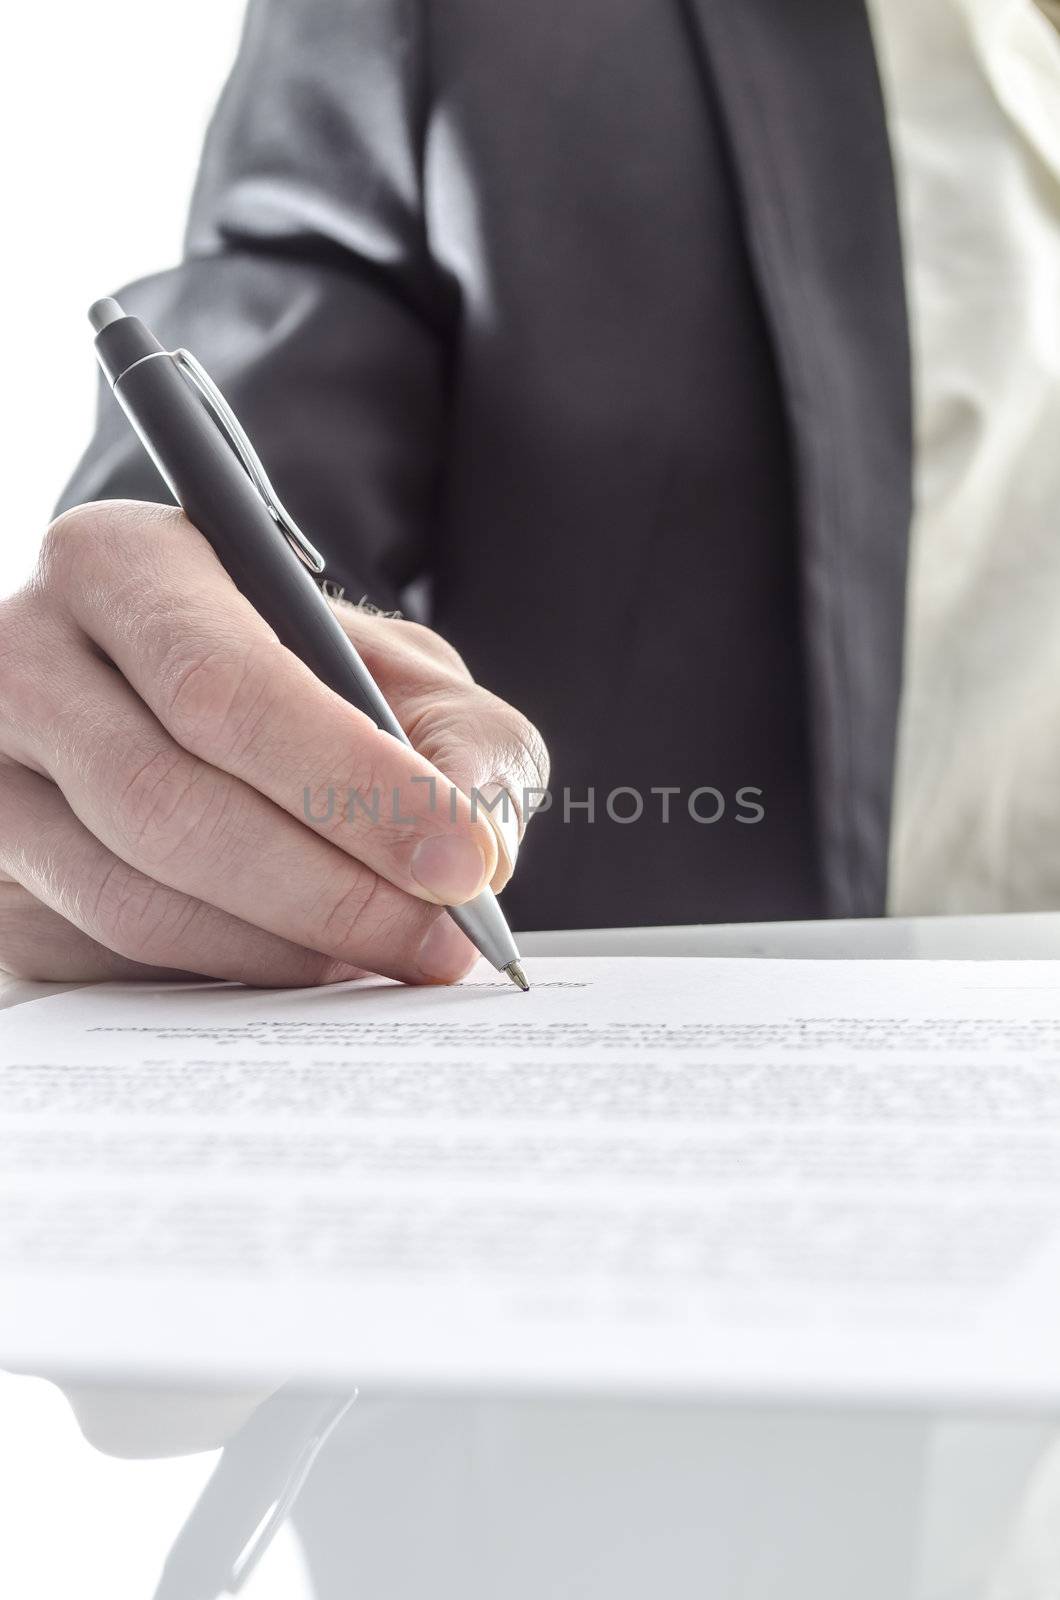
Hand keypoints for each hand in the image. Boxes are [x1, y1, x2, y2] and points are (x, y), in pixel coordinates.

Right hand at [0, 502, 548, 985]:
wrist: (187, 710)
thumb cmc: (301, 679)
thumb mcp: (398, 671)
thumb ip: (463, 739)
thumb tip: (478, 843)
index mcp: (126, 567)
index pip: (226, 685)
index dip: (349, 783)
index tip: (459, 860)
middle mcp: (26, 660)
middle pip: (166, 800)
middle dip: (328, 888)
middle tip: (439, 940)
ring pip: (131, 894)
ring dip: (281, 946)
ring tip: (389, 956)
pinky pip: (106, 954)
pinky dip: (226, 972)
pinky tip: (306, 964)